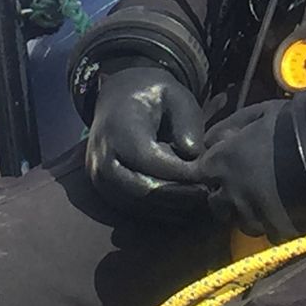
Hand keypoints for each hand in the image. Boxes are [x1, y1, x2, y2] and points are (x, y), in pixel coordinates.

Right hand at [83, 64, 206, 219]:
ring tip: (197, 201)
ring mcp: (98, 174)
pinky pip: (129, 206)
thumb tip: (192, 154)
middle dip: (177, 194)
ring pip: (135, 202)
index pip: (149, 159)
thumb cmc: (154, 95)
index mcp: (119, 128)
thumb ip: (186, 121)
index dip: (180, 171)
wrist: (119, 97)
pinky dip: (156, 210)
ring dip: (168, 206)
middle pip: (140, 187)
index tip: (207, 174)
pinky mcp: (103, 187)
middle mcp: (102, 154)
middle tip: (206, 194)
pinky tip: (181, 206)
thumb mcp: (176, 95)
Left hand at [196, 100, 305, 241]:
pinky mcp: (276, 230)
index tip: (227, 166)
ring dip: (249, 213)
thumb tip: (210, 141)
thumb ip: (228, 127)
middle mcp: (232, 193)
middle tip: (247, 185)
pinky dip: (274, 223)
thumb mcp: (258, 113)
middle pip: (217, 204)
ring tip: (269, 200)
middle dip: (227, 196)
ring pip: (241, 222)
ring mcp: (254, 215)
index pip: (202, 173)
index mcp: (224, 162)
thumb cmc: (294, 124)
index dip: (215, 169)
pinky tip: (287, 210)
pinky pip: (268, 232)